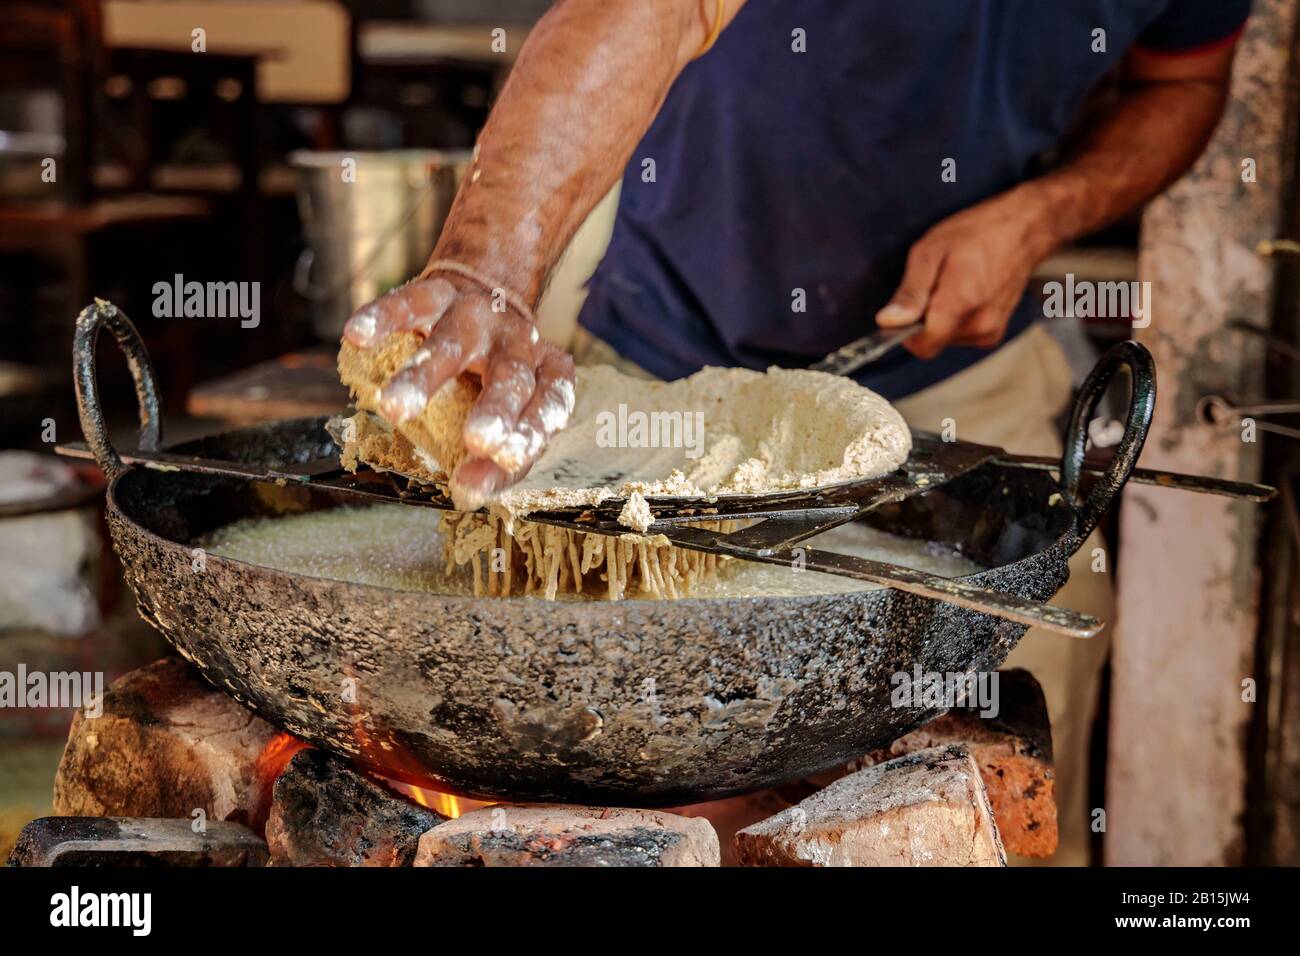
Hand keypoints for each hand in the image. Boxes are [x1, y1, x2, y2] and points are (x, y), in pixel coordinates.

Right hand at [342, 273, 575, 507]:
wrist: (487, 292)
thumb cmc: (495, 375)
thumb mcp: (510, 413)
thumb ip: (494, 460)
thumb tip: (466, 496)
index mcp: (546, 374)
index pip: (547, 408)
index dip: (529, 435)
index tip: (506, 462)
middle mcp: (518, 342)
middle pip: (511, 376)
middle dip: (496, 409)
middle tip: (478, 440)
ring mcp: (476, 315)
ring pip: (452, 343)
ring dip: (424, 375)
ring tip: (394, 408)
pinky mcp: (437, 293)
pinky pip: (409, 303)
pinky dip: (383, 319)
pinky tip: (356, 336)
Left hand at [876, 186, 1056, 358]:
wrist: (1024, 230)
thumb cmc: (977, 233)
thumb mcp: (930, 252)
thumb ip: (910, 292)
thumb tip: (888, 322)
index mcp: (961, 303)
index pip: (923, 345)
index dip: (905, 332)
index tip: (903, 310)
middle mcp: (980, 324)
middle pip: (932, 341)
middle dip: (923, 319)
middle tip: (934, 283)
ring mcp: (990, 331)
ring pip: (945, 339)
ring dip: (939, 318)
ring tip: (952, 284)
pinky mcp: (994, 333)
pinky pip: (960, 336)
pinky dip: (954, 319)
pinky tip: (965, 292)